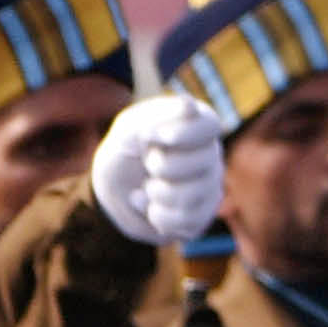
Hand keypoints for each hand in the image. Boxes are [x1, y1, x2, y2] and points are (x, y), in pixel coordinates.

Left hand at [91, 91, 228, 247]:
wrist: (115, 189)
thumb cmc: (126, 150)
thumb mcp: (131, 127)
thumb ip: (158, 116)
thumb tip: (189, 105)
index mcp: (198, 126)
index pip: (210, 125)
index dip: (184, 133)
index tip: (157, 138)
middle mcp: (211, 157)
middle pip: (203, 162)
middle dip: (163, 165)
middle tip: (148, 162)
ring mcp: (210, 188)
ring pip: (194, 195)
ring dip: (158, 193)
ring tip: (147, 187)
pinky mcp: (201, 217)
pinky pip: (187, 221)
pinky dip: (158, 216)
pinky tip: (151, 208)